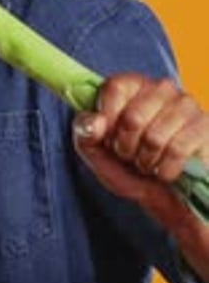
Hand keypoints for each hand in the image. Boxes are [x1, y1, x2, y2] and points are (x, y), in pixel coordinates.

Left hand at [72, 74, 208, 280]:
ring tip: (148, 163)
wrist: (165, 197)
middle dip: (126, 148)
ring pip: (155, 137)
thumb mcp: (97, 153)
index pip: (115, 87)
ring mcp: (187, 104)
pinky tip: (165, 171)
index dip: (107, 119)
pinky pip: (177, 151)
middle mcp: (161, 88)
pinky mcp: (204, 126)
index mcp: (133, 85)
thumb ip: (85, 133)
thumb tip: (94, 122)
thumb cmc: (129, 168)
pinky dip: (165, 170)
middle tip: (130, 156)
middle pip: (133, 117)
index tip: (108, 137)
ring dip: (146, 161)